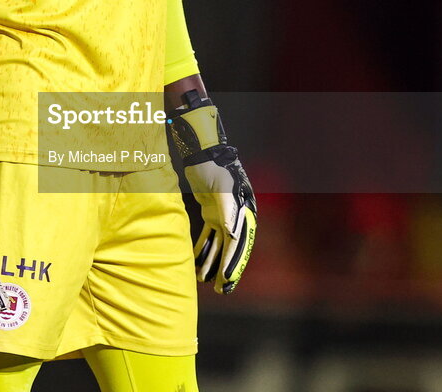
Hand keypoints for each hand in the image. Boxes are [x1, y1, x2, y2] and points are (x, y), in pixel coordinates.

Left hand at [168, 96, 256, 293]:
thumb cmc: (215, 167)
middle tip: (221, 291)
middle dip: (227, 271)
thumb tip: (232, 235)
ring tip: (204, 281)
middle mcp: (237, 216)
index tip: (226, 282)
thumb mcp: (221, 187)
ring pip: (220, 245)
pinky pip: (209, 235)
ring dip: (213, 263)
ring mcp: (224, 215)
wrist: (204, 150)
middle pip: (233, 249)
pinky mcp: (212, 212)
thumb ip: (227, 209)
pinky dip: (204, 249)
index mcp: (244, 212)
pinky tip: (197, 264)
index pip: (239, 244)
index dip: (233, 264)